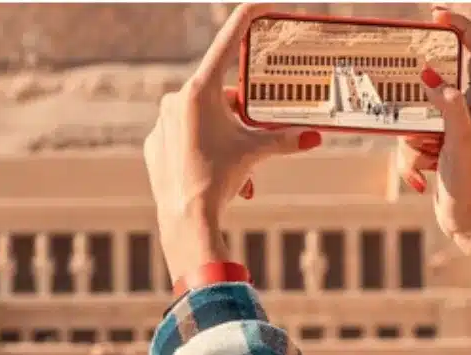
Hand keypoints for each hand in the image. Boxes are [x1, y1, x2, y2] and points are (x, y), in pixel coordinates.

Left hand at [144, 3, 321, 278]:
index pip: (228, 42)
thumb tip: (315, 137)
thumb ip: (285, 139)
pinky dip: (206, 148)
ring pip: (206, 118)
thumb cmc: (220, 178)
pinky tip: (213, 172)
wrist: (185, 218)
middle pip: (222, 93)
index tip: (262, 4)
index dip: (246, 18)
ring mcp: (162, 121)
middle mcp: (176, 98)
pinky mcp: (155, 144)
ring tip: (240, 170)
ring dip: (227, 136)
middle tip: (254, 135)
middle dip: (242, 114)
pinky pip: (186, 137)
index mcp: (200, 90)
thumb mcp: (256, 152)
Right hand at [396, 6, 470, 250]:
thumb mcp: (461, 144)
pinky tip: (423, 180)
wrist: (469, 225)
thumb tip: (430, 74)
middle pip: (434, 84)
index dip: (461, 27)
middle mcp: (466, 110)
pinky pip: (408, 140)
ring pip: (413, 115)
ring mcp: (448, 128)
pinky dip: (409, 160)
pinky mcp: (433, 146)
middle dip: (417, 103)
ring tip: (431, 163)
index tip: (436, 15)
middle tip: (416, 118)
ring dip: (412, 142)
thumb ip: (448, 107)